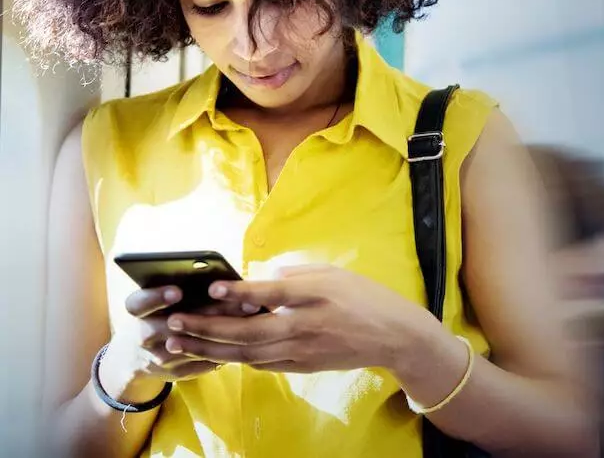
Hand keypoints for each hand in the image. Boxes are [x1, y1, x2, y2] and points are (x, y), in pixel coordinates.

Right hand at [104, 285, 260, 384]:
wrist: (138, 357)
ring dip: (221, 332)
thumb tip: (219, 275)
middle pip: (172, 325)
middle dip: (207, 312)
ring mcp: (159, 358)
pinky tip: (247, 335)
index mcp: (138, 312)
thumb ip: (181, 288)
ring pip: (191, 346)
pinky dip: (224, 349)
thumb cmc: (160, 314)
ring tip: (249, 316)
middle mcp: (143, 335)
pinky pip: (202, 362)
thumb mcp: (160, 300)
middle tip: (238, 299)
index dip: (156, 297)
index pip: (139, 303)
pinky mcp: (176, 372)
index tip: (178, 291)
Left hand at [161, 265, 434, 373]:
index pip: (273, 294)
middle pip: (249, 331)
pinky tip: (214, 352)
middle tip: (174, 322)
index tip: (213, 287)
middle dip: (207, 328)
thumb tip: (258, 279)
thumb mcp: (333, 273)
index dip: (241, 292)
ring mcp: (303, 351)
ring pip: (248, 353)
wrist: (394, 336)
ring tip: (179, 342)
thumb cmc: (364, 297)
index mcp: (315, 297)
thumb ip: (294, 274)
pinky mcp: (302, 366)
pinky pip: (262, 364)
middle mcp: (306, 326)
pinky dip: (235, 358)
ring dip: (211, 348)